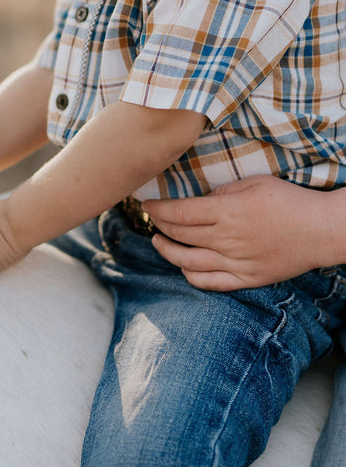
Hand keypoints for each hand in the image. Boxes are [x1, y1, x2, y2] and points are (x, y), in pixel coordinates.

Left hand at [143, 176, 331, 290]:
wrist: (320, 230)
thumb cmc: (289, 201)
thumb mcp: (253, 183)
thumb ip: (222, 193)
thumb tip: (200, 202)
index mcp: (227, 212)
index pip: (179, 212)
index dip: (158, 209)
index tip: (146, 204)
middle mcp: (227, 240)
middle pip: (179, 234)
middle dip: (159, 224)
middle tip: (150, 217)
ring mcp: (236, 263)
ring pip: (188, 262)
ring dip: (167, 252)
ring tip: (158, 241)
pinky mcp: (247, 279)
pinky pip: (211, 283)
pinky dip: (191, 276)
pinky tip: (184, 267)